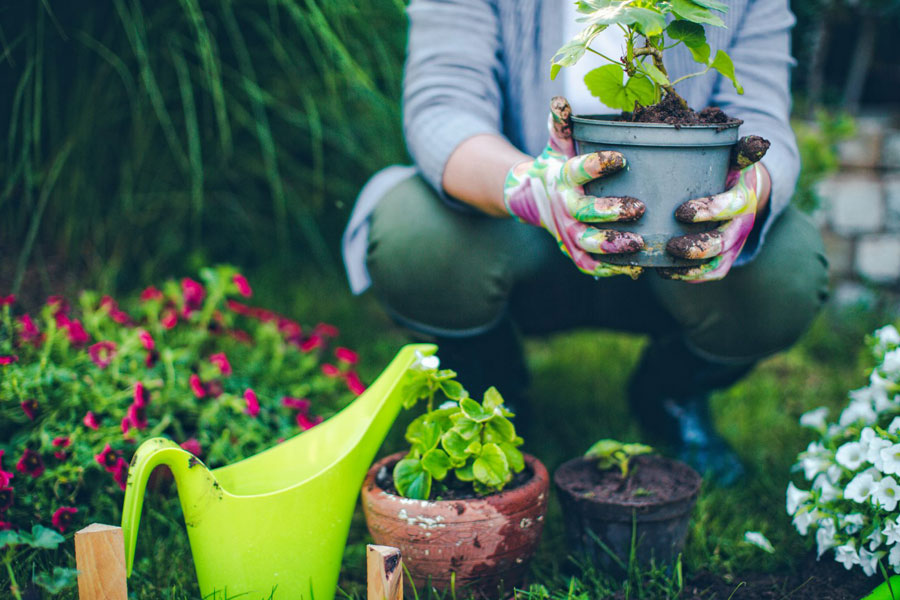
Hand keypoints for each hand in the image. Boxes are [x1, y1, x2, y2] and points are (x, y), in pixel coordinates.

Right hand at [503, 97, 645, 278]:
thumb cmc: (557, 166)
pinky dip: (610, 269)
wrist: (532, 198)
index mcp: (564, 178)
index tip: (622, 158)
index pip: (579, 170)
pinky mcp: (574, 251)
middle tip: (638, 207)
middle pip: (585, 212)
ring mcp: (568, 232)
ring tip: (639, 242)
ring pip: (588, 243)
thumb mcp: (558, 144)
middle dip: (610, 212)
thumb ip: (562, 124)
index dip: (598, 165)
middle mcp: (564, 207)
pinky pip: (590, 264)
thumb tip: (560, 99)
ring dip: (613, 245)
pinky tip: (635, 267)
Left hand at [660, 136, 769, 282]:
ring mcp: (734, 244)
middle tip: (670, 246)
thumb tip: (758, 143)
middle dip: (697, 247)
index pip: (731, 206)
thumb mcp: (735, 157)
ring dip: (691, 267)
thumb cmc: (728, 170)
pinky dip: (689, 276)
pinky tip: (665, 272)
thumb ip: (741, 150)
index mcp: (743, 197)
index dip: (709, 211)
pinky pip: (711, 273)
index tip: (681, 212)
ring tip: (664, 263)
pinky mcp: (725, 258)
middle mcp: (741, 224)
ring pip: (717, 263)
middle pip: (723, 242)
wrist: (744, 191)